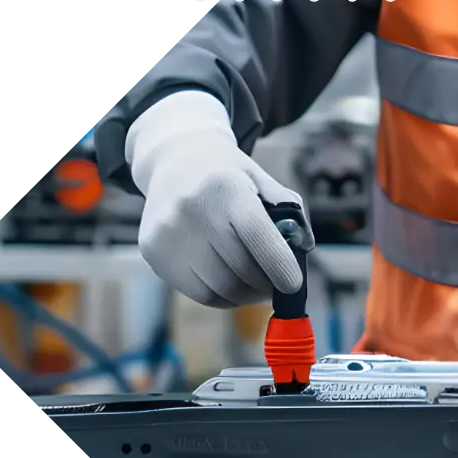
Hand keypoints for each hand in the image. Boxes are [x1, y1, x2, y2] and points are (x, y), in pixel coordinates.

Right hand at [129, 92, 313, 307]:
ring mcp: (167, 233)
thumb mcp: (262, 181)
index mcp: (225, 187)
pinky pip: (198, 293)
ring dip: (246, 295)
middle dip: (266, 285)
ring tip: (256, 284)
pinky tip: (231, 282)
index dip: (280, 266)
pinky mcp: (153, 253)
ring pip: (220, 289)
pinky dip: (223, 296)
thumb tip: (303, 250)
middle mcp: (191, 209)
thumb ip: (289, 214)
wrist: (175, 161)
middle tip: (277, 286)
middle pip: (240, 270)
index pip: (257, 236)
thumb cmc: (229, 177)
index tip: (294, 285)